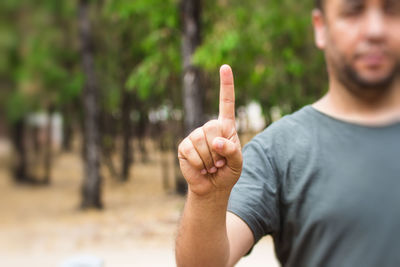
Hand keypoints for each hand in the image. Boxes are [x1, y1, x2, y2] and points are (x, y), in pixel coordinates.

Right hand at [178, 65, 242, 196]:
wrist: (212, 187)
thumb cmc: (228, 172)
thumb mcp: (238, 163)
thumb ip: (232, 151)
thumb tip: (216, 141)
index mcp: (225, 127)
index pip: (226, 102)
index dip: (226, 85)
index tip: (225, 66)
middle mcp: (209, 127)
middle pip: (213, 128)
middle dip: (218, 150)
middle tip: (219, 162)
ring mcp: (194, 135)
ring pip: (201, 141)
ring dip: (209, 160)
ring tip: (210, 166)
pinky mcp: (184, 146)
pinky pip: (191, 151)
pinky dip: (199, 163)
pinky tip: (201, 168)